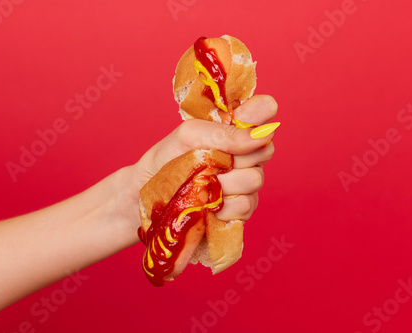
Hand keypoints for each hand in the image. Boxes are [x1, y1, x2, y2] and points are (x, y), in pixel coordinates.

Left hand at [131, 94, 278, 224]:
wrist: (145, 197)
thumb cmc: (164, 161)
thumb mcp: (186, 137)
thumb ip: (222, 132)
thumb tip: (259, 135)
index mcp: (234, 128)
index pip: (265, 108)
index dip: (259, 114)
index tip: (239, 119)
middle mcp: (246, 153)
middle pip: (266, 148)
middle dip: (235, 156)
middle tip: (209, 160)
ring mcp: (246, 182)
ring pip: (255, 179)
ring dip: (225, 184)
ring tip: (203, 186)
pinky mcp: (242, 210)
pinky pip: (246, 205)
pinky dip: (224, 206)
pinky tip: (208, 206)